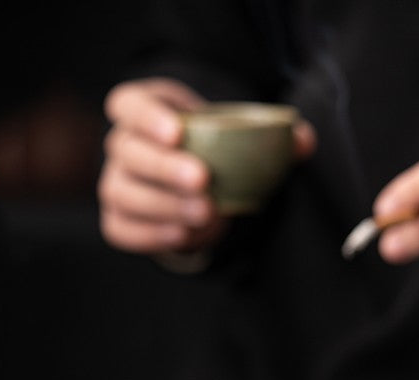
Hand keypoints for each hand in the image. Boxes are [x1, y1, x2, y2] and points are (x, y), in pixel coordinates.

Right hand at [98, 78, 315, 256]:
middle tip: (203, 181)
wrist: (196, 190)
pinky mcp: (119, 219)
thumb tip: (303, 140)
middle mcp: (121, 146)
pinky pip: (121, 229)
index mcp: (145, 111)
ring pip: (122, 192)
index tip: (177, 132)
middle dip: (164, 167)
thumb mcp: (238, 137)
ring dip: (163, 205)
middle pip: (127, 151)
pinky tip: (183, 235)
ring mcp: (116, 184)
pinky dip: (150, 234)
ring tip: (205, 214)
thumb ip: (272, 137)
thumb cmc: (214, 152)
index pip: (128, 105)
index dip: (147, 116)